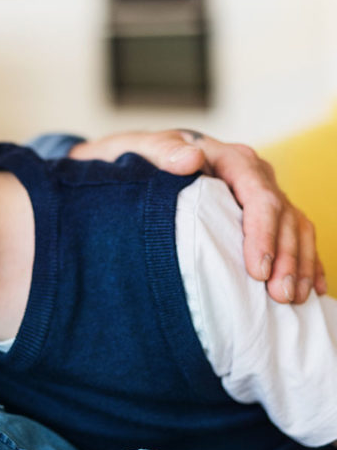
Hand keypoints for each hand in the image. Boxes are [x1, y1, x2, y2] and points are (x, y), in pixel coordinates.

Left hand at [70, 129, 323, 303]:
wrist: (136, 160)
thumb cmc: (137, 157)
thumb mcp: (140, 150)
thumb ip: (163, 151)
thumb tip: (190, 159)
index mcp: (228, 158)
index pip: (258, 195)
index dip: (262, 233)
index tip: (257, 269)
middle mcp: (253, 174)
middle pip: (283, 215)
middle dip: (286, 257)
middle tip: (280, 296)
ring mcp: (261, 194)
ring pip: (296, 227)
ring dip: (299, 265)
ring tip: (293, 300)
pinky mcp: (262, 215)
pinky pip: (296, 236)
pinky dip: (307, 262)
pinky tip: (313, 290)